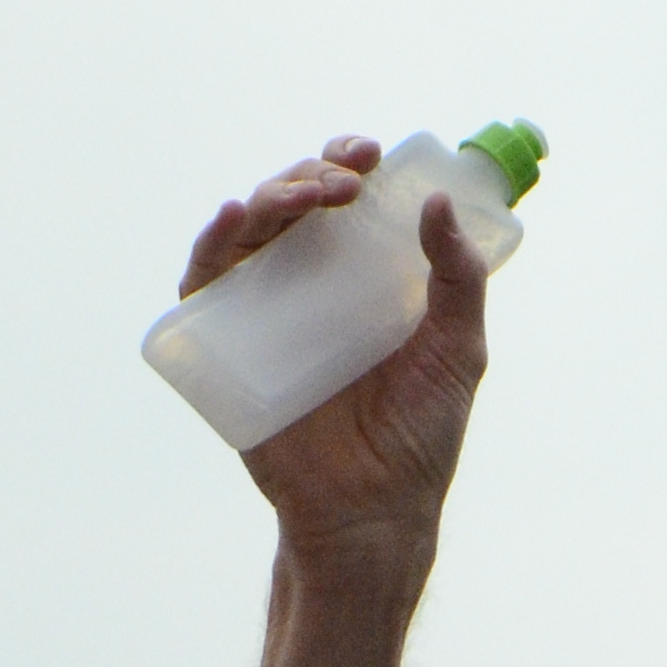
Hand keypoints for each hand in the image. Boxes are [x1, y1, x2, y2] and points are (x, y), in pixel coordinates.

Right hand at [181, 136, 490, 547]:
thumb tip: (439, 202)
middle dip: (315, 174)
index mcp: (359, 275)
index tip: (372, 157)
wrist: (376, 509)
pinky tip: (231, 215)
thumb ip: (459, 279)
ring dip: (273, 196)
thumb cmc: (419, 437)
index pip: (343, 199)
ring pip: (251, 229)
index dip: (349, 163)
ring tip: (308, 197)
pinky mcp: (231, 344)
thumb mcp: (457, 350)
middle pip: (294, 202)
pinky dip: (212, 242)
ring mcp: (267, 310)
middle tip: (346, 183)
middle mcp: (309, 284)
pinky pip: (207, 282)